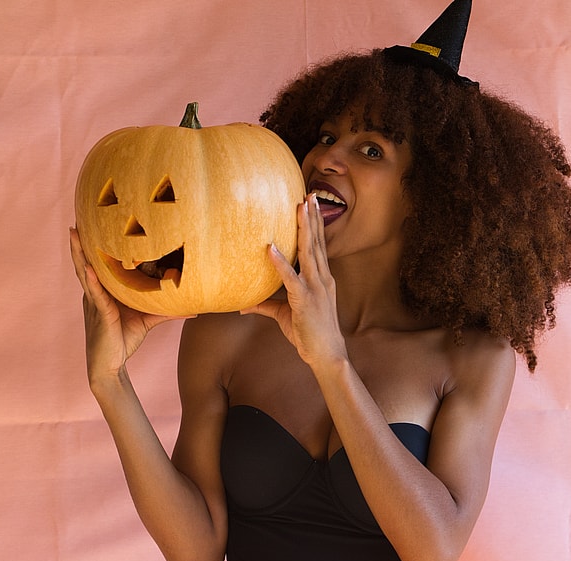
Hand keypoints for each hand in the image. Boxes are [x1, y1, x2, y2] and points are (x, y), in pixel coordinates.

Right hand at [69, 227, 180, 388]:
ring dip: (79, 253)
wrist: (110, 367)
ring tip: (74, 234)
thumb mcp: (147, 319)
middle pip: (86, 263)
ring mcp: (95, 303)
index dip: (93, 247)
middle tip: (76, 220)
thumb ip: (165, 309)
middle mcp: (95, 294)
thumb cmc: (124, 340)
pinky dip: (91, 279)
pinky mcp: (100, 314)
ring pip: (85, 273)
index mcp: (104, 292)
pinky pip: (95, 293)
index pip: (98, 265)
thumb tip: (191, 306)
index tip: (91, 225)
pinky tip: (88, 267)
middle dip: (81, 243)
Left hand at [241, 194, 346, 367]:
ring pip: (309, 252)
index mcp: (322, 279)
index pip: (319, 246)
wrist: (327, 354)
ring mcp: (315, 288)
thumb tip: (243, 306)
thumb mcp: (285, 315)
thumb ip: (266, 305)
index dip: (316, 224)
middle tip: (309, 194)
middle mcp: (322, 279)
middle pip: (317, 242)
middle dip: (313, 217)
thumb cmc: (309, 335)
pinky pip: (290, 278)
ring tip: (300, 207)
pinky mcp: (304, 300)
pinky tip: (270, 248)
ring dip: (304, 228)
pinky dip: (280, 262)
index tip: (313, 204)